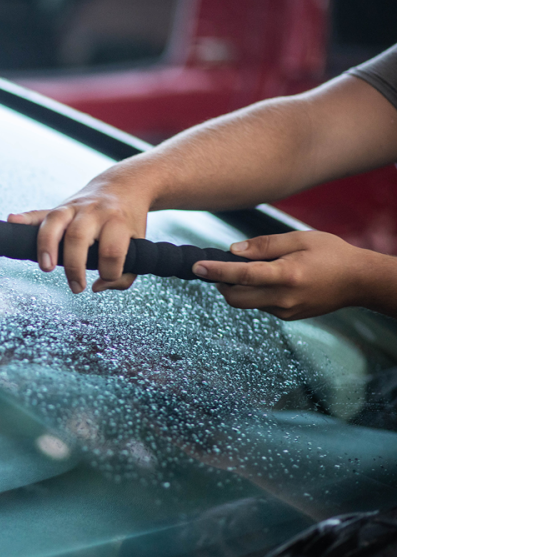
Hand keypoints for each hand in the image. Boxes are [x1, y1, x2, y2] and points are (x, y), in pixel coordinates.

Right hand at [6, 176, 152, 293]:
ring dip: (46, 246)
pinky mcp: (59, 207)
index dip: (110, 272)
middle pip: (78, 237)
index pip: (111, 251)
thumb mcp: (138, 245)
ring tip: (46, 267)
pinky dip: (24, 218)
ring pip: (55, 222)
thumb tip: (97, 287)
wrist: (123, 186)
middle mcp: (94, 211)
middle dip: (74, 266)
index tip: (106, 278)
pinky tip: (12, 221)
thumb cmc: (129, 222)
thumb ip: (125, 274)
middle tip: (76, 286)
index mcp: (117, 220)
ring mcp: (74, 207)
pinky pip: (39, 212)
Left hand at [193, 231, 395, 319]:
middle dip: (220, 284)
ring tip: (248, 269)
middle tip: (217, 268)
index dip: (217, 271)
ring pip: (247, 303)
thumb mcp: (300, 239)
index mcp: (287, 275)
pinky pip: (261, 306)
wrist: (359, 281)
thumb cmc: (332, 254)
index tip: (197, 266)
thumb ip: (265, 245)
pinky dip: (255, 293)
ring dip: (238, 288)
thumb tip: (234, 251)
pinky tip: (268, 279)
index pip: (242, 275)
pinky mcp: (288, 317)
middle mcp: (284, 298)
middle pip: (236, 298)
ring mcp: (286, 311)